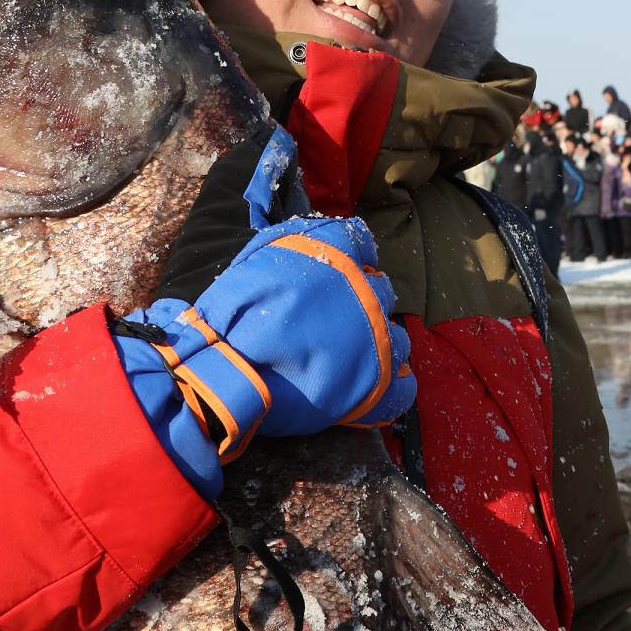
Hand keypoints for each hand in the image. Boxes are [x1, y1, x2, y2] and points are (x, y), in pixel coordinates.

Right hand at [113, 216, 414, 496]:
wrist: (227, 371)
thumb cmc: (231, 315)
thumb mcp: (256, 259)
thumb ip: (292, 247)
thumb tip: (314, 241)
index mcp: (337, 255)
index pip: (360, 241)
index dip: (350, 258)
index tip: (337, 272)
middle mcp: (367, 292)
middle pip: (381, 292)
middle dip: (361, 302)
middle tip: (333, 321)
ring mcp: (378, 341)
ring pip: (397, 338)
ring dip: (378, 343)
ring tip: (350, 357)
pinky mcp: (377, 387)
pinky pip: (403, 389)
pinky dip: (392, 388)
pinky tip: (372, 386)